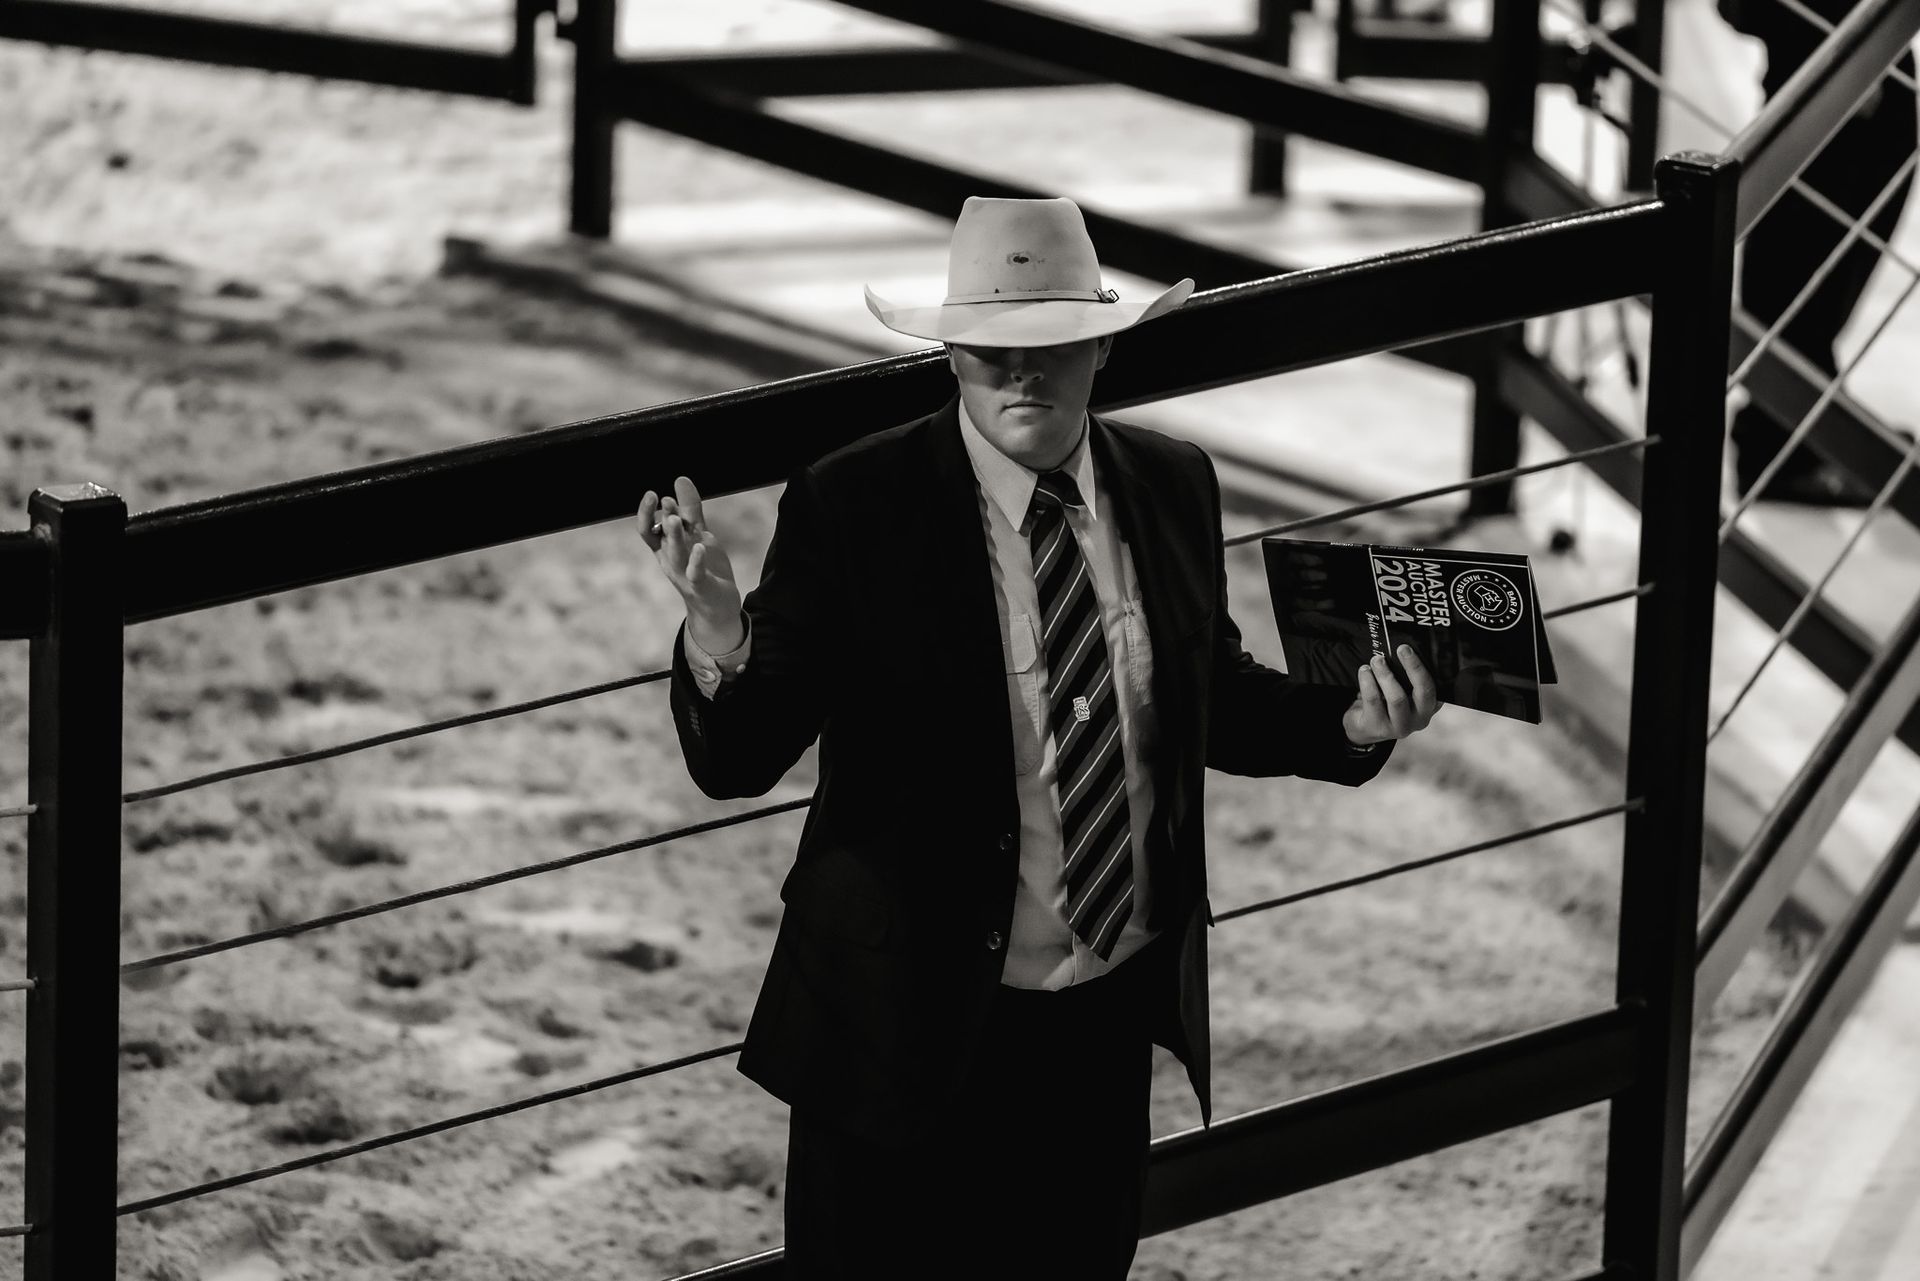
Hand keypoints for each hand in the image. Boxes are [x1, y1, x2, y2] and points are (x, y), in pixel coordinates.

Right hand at [637, 476, 743, 650]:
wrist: (717, 605)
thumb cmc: (704, 567)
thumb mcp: (697, 534)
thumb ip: (689, 509)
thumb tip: (679, 478)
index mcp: (665, 548)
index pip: (648, 530)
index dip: (647, 513)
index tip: (652, 493)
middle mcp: (670, 561)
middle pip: (660, 540)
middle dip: (661, 521)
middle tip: (663, 500)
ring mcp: (684, 575)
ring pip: (676, 555)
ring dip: (674, 537)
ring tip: (673, 519)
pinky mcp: (701, 586)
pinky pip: (695, 574)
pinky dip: (696, 561)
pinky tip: (700, 547)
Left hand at [1343, 645, 1440, 745]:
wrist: (1364, 726)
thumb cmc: (1385, 702)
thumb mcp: (1401, 690)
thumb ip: (1406, 676)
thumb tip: (1401, 650)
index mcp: (1429, 706)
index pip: (1433, 685)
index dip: (1420, 666)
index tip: (1407, 649)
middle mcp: (1419, 719)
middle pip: (1423, 692)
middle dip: (1412, 667)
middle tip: (1400, 649)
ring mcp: (1400, 727)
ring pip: (1397, 698)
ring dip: (1385, 674)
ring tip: (1376, 661)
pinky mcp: (1379, 728)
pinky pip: (1374, 701)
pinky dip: (1368, 682)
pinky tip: (1364, 671)